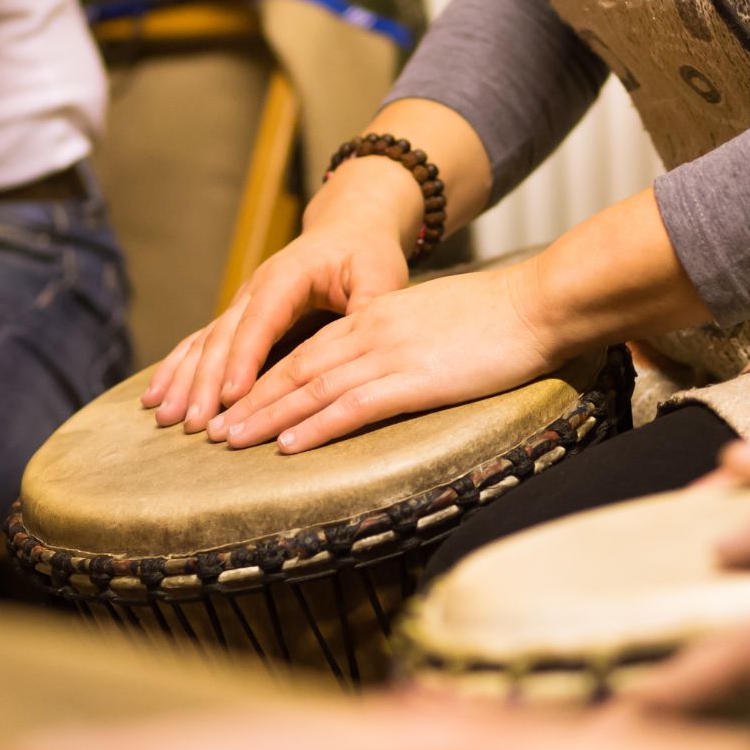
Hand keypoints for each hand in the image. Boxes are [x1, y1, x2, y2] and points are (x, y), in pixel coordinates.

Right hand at [146, 163, 417, 434]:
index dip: (246, 358)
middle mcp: (255, 290)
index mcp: (288, 277)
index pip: (262, 320)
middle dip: (205, 381)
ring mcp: (242, 305)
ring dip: (184, 381)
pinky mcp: (239, 320)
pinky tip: (156, 399)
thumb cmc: (366, 254)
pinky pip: (201, 345)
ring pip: (204, 343)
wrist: (347, 231)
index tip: (234, 395)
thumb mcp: (380, 273)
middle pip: (223, 337)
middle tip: (195, 424)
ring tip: (165, 418)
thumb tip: (368, 339)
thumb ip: (372, 305)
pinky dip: (177, 371)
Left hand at [217, 259, 567, 451]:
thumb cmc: (502, 318)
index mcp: (377, 316)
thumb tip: (394, 367)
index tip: (235, 404)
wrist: (538, 303)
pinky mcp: (415, 379)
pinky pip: (353, 405)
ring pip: (312, 388)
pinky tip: (289, 446)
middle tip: (211, 430)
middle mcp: (373, 331)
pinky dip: (315, 426)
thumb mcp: (439, 322)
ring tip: (230, 442)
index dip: (265, 379)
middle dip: (249, 401)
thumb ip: (407, 341)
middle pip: (295, 369)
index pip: (307, 350)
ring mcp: (391, 354)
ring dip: (267, 417)